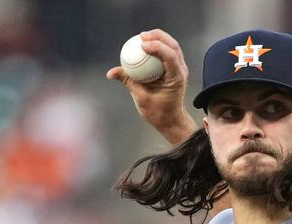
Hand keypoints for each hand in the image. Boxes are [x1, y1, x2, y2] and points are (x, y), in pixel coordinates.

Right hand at [106, 28, 197, 144]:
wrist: (170, 119)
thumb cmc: (158, 111)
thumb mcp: (141, 97)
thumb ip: (128, 81)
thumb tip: (111, 73)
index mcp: (176, 78)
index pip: (170, 56)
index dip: (157, 46)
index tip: (142, 45)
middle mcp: (181, 71)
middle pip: (173, 46)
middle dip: (158, 36)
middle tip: (141, 36)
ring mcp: (180, 68)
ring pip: (172, 46)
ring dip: (159, 38)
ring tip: (142, 37)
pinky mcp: (175, 68)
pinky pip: (167, 52)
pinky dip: (158, 45)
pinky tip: (145, 44)